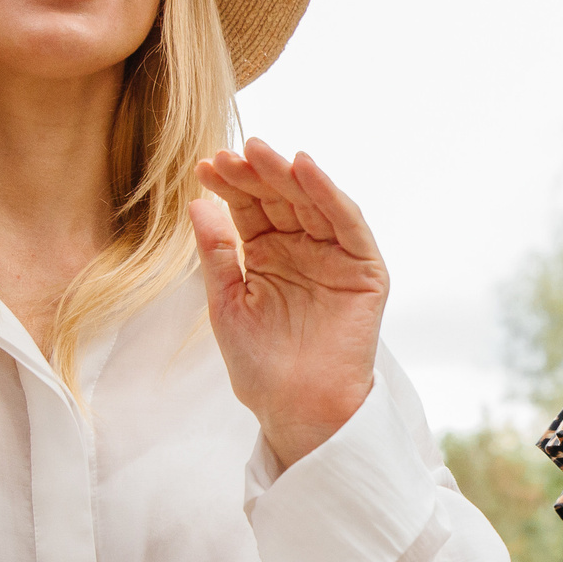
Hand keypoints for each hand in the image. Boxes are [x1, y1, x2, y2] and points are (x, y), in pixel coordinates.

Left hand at [191, 139, 388, 469]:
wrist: (298, 409)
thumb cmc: (261, 367)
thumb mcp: (226, 304)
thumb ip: (217, 254)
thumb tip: (197, 203)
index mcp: (268, 255)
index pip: (250, 208)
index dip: (231, 186)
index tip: (204, 167)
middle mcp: (303, 249)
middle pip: (281, 198)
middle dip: (256, 174)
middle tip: (231, 154)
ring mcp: (335, 257)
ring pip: (313, 203)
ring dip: (288, 175)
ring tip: (259, 153)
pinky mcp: (365, 270)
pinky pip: (348, 224)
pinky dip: (329, 193)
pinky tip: (305, 168)